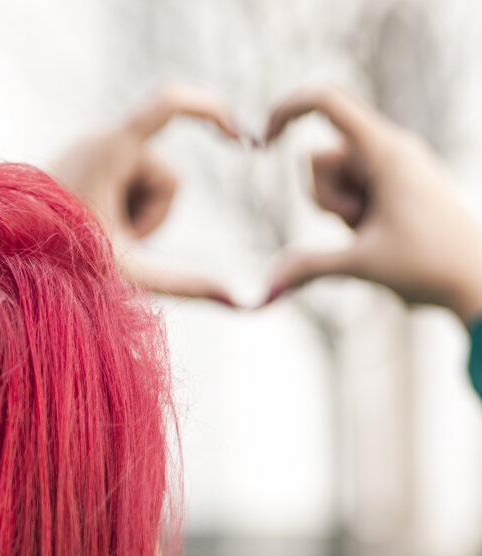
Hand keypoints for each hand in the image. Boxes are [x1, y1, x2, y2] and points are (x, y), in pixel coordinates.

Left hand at [55, 85, 239, 303]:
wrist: (4, 255)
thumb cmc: (59, 261)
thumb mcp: (130, 271)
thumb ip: (187, 284)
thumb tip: (241, 301)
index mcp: (112, 149)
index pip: (170, 105)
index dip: (212, 113)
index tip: (245, 139)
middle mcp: (102, 138)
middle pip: (169, 178)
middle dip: (153, 217)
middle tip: (113, 243)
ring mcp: (94, 150)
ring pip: (152, 185)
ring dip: (137, 220)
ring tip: (100, 239)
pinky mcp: (89, 164)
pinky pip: (131, 186)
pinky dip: (124, 213)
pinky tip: (96, 230)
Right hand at [263, 87, 481, 322]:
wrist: (477, 282)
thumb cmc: (429, 267)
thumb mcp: (361, 265)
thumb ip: (310, 267)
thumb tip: (267, 286)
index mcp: (386, 152)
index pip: (327, 102)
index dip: (288, 110)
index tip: (262, 142)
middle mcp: (390, 150)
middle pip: (321, 157)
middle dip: (324, 197)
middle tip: (358, 226)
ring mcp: (394, 167)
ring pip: (335, 177)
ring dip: (339, 209)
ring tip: (372, 234)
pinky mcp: (396, 185)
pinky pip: (355, 189)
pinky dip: (353, 213)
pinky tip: (378, 234)